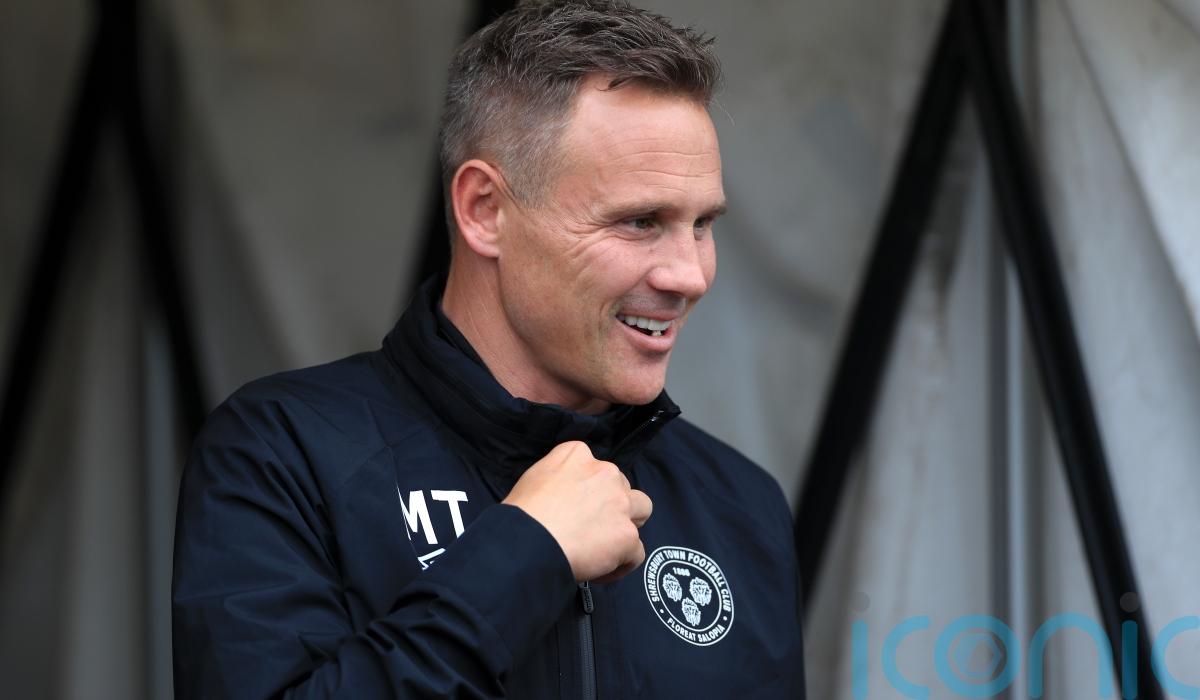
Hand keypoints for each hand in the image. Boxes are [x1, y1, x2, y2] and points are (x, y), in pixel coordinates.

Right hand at [503, 441, 651, 582]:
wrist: (527, 541)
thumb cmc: (521, 515)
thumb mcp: (533, 478)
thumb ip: (558, 479)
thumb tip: (562, 498)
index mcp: (578, 455)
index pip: (596, 467)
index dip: (590, 490)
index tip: (578, 508)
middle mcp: (604, 473)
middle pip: (622, 487)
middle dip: (611, 506)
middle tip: (589, 528)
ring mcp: (620, 504)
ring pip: (643, 509)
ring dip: (628, 525)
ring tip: (607, 545)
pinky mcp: (627, 535)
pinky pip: (637, 552)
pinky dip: (622, 564)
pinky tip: (601, 571)